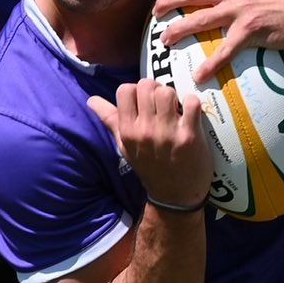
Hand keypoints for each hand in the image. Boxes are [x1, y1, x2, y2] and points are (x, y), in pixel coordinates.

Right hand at [87, 80, 209, 208]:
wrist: (174, 197)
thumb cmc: (149, 167)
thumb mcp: (125, 146)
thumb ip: (110, 120)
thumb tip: (91, 100)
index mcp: (128, 131)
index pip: (125, 89)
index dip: (136, 89)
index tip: (145, 100)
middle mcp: (145, 131)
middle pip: (147, 85)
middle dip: (156, 88)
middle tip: (162, 102)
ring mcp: (167, 134)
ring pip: (167, 92)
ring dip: (174, 95)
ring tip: (176, 107)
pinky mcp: (189, 137)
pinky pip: (191, 103)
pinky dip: (192, 102)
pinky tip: (190, 112)